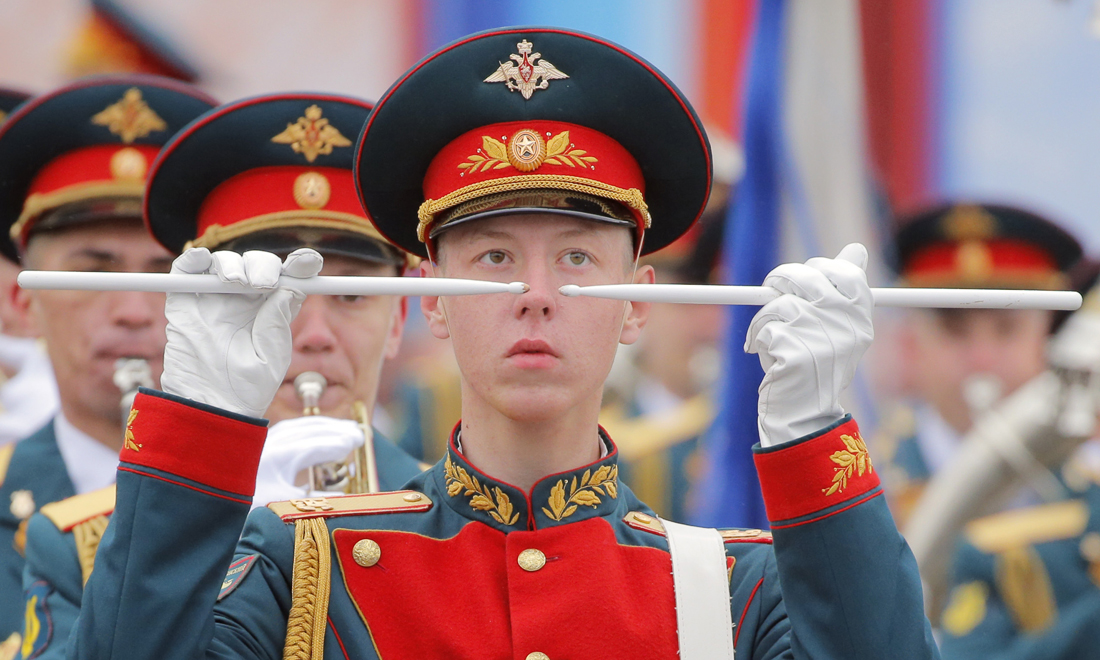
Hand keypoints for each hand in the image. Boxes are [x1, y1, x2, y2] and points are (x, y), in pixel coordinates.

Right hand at [160, 248, 322, 417]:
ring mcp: (215, 299)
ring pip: (225, 264)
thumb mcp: (272, 354)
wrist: (210, 405)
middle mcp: (246, 300)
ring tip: (236, 282)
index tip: (309, 262)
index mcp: (273, 311)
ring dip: (232, 264)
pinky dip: (194, 259)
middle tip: (264, 283)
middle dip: (263, 266)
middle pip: (258, 265)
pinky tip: (203, 260)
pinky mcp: (185, 301)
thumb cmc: (247, 386)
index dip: (300, 265)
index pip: (289, 279)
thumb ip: (277, 319)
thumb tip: (288, 286)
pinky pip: (187, 270)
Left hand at [252, 416, 364, 506]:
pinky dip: (311, 429)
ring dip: (326, 426)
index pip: (315, 445)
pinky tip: (321, 432)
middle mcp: (270, 444)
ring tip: (347, 429)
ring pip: (300, 426)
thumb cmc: (248, 510)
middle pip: (309, 429)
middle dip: (336, 430)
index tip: (356, 443)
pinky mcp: (260, 444)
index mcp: (278, 458)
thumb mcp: (285, 508)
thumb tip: (342, 498)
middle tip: (360, 434)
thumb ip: (315, 502)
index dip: (337, 443)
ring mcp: (264, 441)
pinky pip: (291, 429)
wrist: (213, 503)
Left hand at [745, 244, 873, 446]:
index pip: (845, 271)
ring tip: (766, 337)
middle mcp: (846, 325)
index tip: (801, 283)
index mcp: (860, 317)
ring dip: (764, 317)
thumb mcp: (836, 329)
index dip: (817, 269)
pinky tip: (764, 354)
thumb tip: (856, 249)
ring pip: (779, 303)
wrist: (804, 414)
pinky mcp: (795, 351)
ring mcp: (821, 337)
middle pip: (807, 276)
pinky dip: (757, 337)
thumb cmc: (816, 367)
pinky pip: (765, 326)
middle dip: (780, 279)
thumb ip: (842, 290)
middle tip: (771, 291)